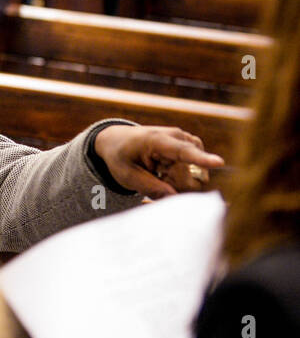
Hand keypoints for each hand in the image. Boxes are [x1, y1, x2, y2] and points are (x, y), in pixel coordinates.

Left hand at [93, 125, 224, 198]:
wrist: (118, 139)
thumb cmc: (121, 156)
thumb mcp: (126, 175)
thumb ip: (151, 188)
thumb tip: (175, 199)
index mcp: (157, 140)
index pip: (183, 151)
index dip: (202, 159)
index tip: (220, 163)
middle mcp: (178, 137)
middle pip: (192, 174)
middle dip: (176, 185)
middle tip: (154, 179)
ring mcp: (188, 141)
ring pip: (195, 176)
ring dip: (178, 182)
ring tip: (157, 173)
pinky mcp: (193, 147)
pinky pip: (196, 172)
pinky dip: (180, 177)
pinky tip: (165, 171)